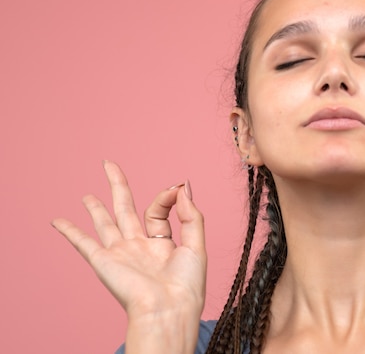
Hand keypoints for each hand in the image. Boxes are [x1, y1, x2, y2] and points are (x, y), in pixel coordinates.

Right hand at [52, 161, 206, 321]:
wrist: (168, 310)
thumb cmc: (186, 285)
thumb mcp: (197, 245)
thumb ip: (191, 215)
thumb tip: (183, 186)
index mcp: (162, 244)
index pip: (157, 210)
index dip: (166, 196)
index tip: (176, 188)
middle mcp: (139, 246)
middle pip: (125, 208)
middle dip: (117, 186)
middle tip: (109, 164)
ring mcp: (120, 253)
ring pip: (105, 222)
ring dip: (95, 208)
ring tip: (88, 195)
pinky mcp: (104, 262)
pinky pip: (83, 243)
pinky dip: (69, 231)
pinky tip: (58, 220)